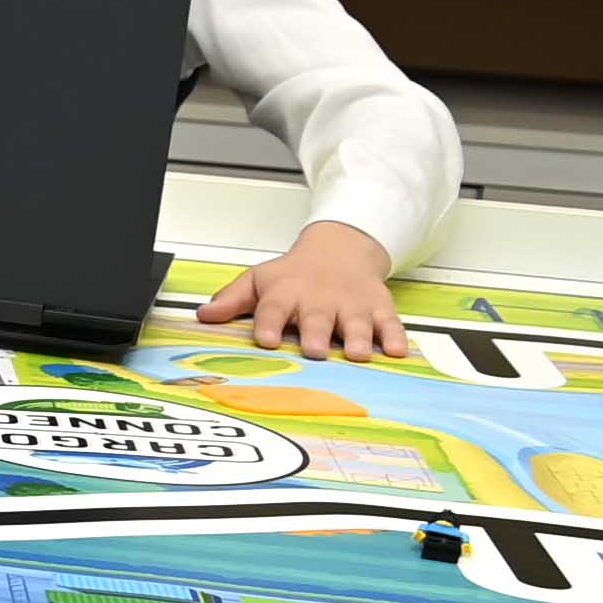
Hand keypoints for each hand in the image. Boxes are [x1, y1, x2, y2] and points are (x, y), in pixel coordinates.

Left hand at [198, 221, 405, 360]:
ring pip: (356, 322)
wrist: (340, 248)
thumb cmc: (295, 273)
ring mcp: (351, 305)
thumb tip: (204, 315)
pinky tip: (398, 350)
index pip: (273, 309)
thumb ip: (232, 299)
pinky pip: (390, 323)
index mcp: (286, 293)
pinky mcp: (379, 308)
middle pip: (317, 318)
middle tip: (314, 349)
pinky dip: (396, 336)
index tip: (268, 339)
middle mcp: (320, 300)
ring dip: (358, 338)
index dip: (269, 324)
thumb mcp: (259, 280)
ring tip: (358, 353)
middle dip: (316, 333)